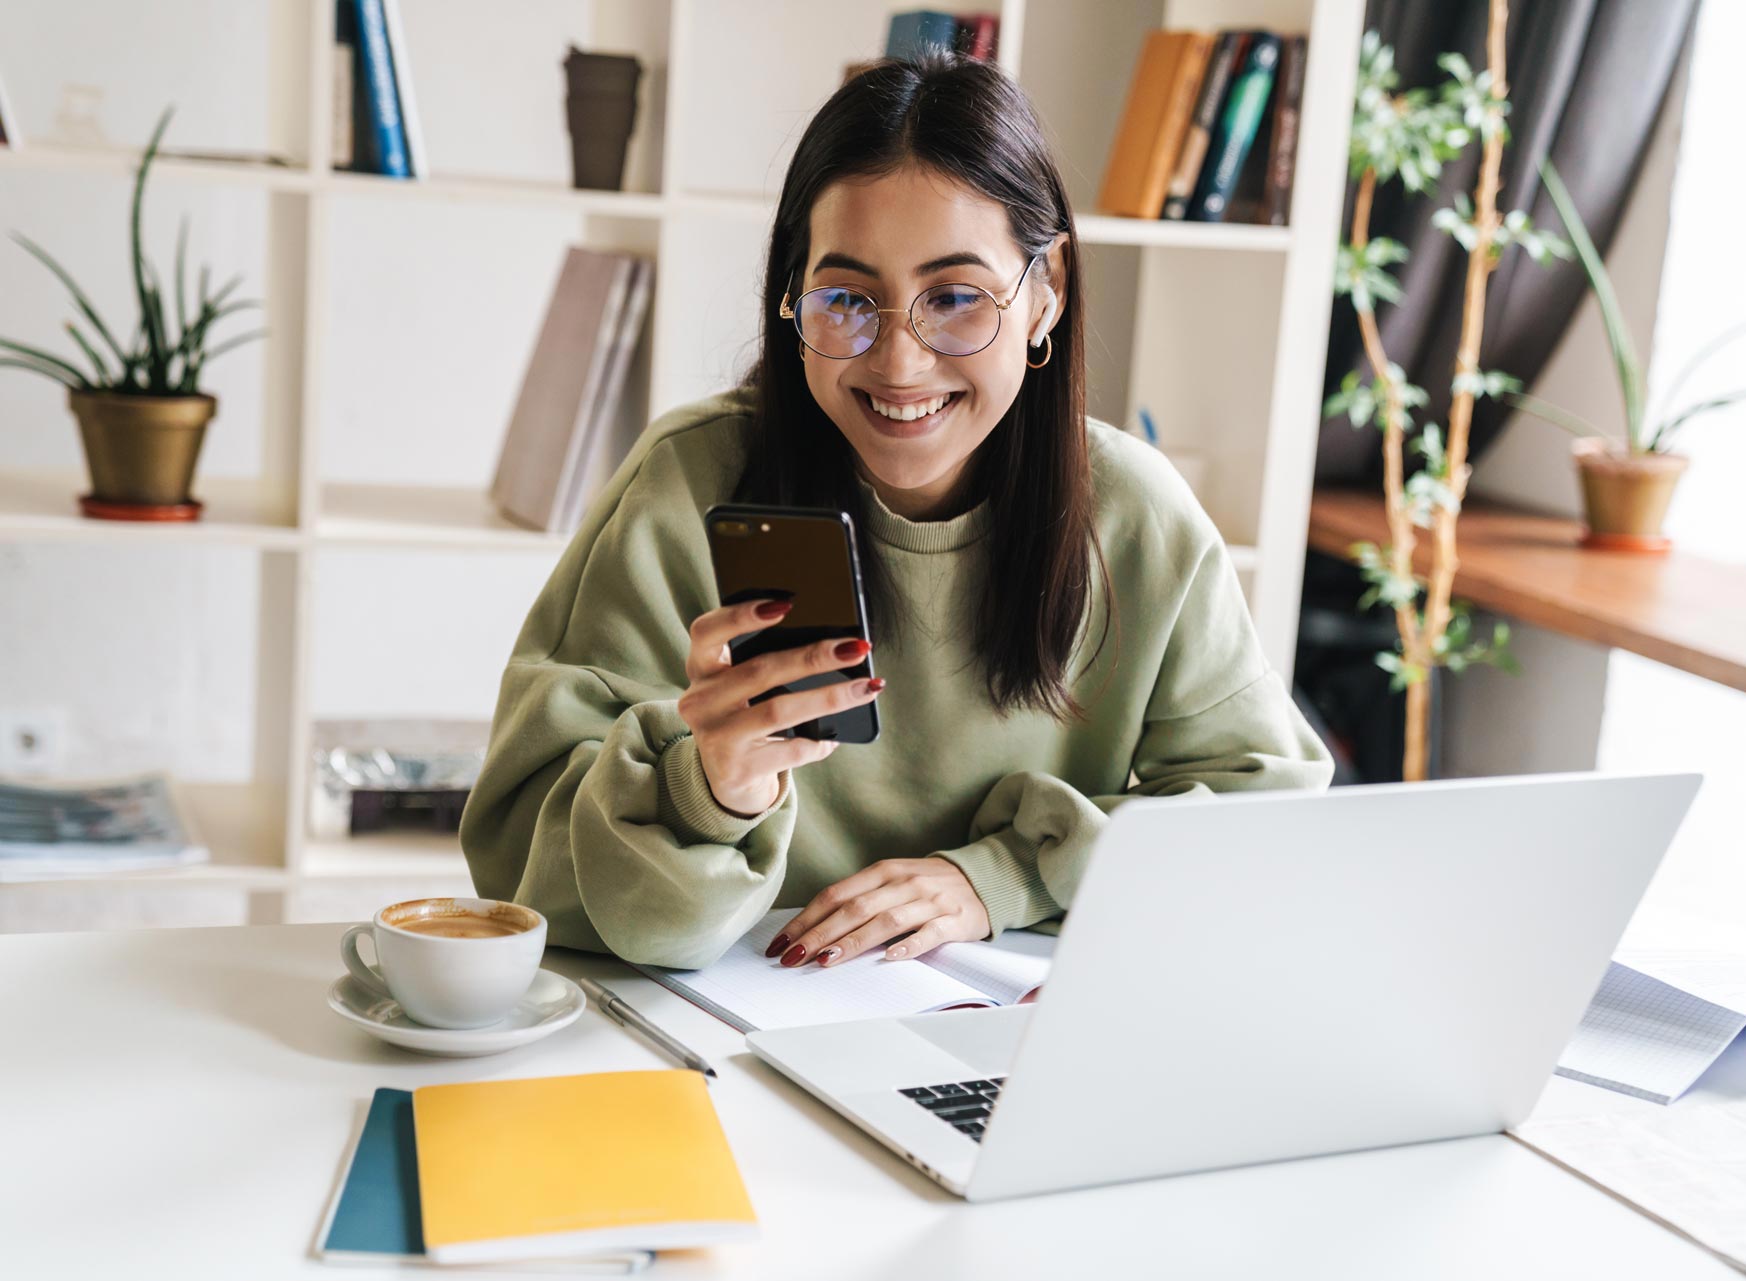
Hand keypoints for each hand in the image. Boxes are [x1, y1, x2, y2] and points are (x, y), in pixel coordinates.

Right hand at [677, 598, 884, 816]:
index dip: (740, 616)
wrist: (729, 780)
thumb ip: (764, 663)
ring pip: (779, 710)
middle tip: (856, 648)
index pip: (707, 632)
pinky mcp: (736, 769)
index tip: (785, 604)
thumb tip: (834, 644)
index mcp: (701, 668)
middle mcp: (700, 701)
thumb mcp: (739, 688)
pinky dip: (818, 742)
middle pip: (760, 670)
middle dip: (814, 657)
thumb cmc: (745, 718)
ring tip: (866, 687)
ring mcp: (715, 737)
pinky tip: (835, 737)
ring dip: (829, 697)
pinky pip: (789, 750)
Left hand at [765, 858, 990, 966]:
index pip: (835, 895)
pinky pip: (929, 934)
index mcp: (883, 872)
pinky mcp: (954, 920)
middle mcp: (903, 883)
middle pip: (853, 910)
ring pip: (885, 921)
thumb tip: (814, 927)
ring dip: (853, 942)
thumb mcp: (892, 882)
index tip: (781, 942)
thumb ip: (861, 898)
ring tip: (826, 960)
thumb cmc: (928, 885)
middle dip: (818, 935)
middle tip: (791, 957)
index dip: (805, 919)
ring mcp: (929, 901)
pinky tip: (891, 957)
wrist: (984, 878)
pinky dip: (910, 945)